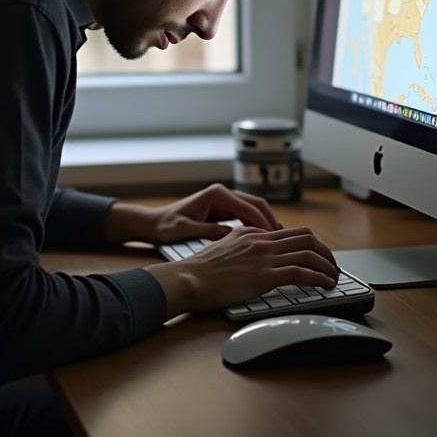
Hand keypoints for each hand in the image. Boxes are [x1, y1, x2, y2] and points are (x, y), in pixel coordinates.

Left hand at [105, 183, 280, 245]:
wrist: (153, 223)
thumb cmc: (165, 227)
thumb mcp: (186, 230)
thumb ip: (209, 231)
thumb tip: (234, 235)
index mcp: (216, 194)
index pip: (248, 207)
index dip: (264, 223)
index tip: (276, 240)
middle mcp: (222, 194)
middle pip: (256, 204)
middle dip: (271, 221)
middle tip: (284, 241)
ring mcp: (224, 201)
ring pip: (253, 210)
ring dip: (266, 224)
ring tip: (279, 243)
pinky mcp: (223, 210)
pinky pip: (246, 216)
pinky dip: (256, 226)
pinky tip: (263, 241)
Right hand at [147, 224, 339, 317]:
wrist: (189, 279)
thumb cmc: (201, 269)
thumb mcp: (224, 246)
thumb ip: (243, 244)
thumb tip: (255, 251)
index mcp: (253, 233)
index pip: (291, 231)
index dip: (311, 243)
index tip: (318, 255)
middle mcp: (262, 240)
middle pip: (306, 237)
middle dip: (325, 252)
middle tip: (332, 265)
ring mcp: (264, 257)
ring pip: (309, 253)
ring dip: (328, 265)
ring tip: (334, 277)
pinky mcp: (265, 276)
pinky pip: (301, 272)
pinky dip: (319, 278)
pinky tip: (325, 285)